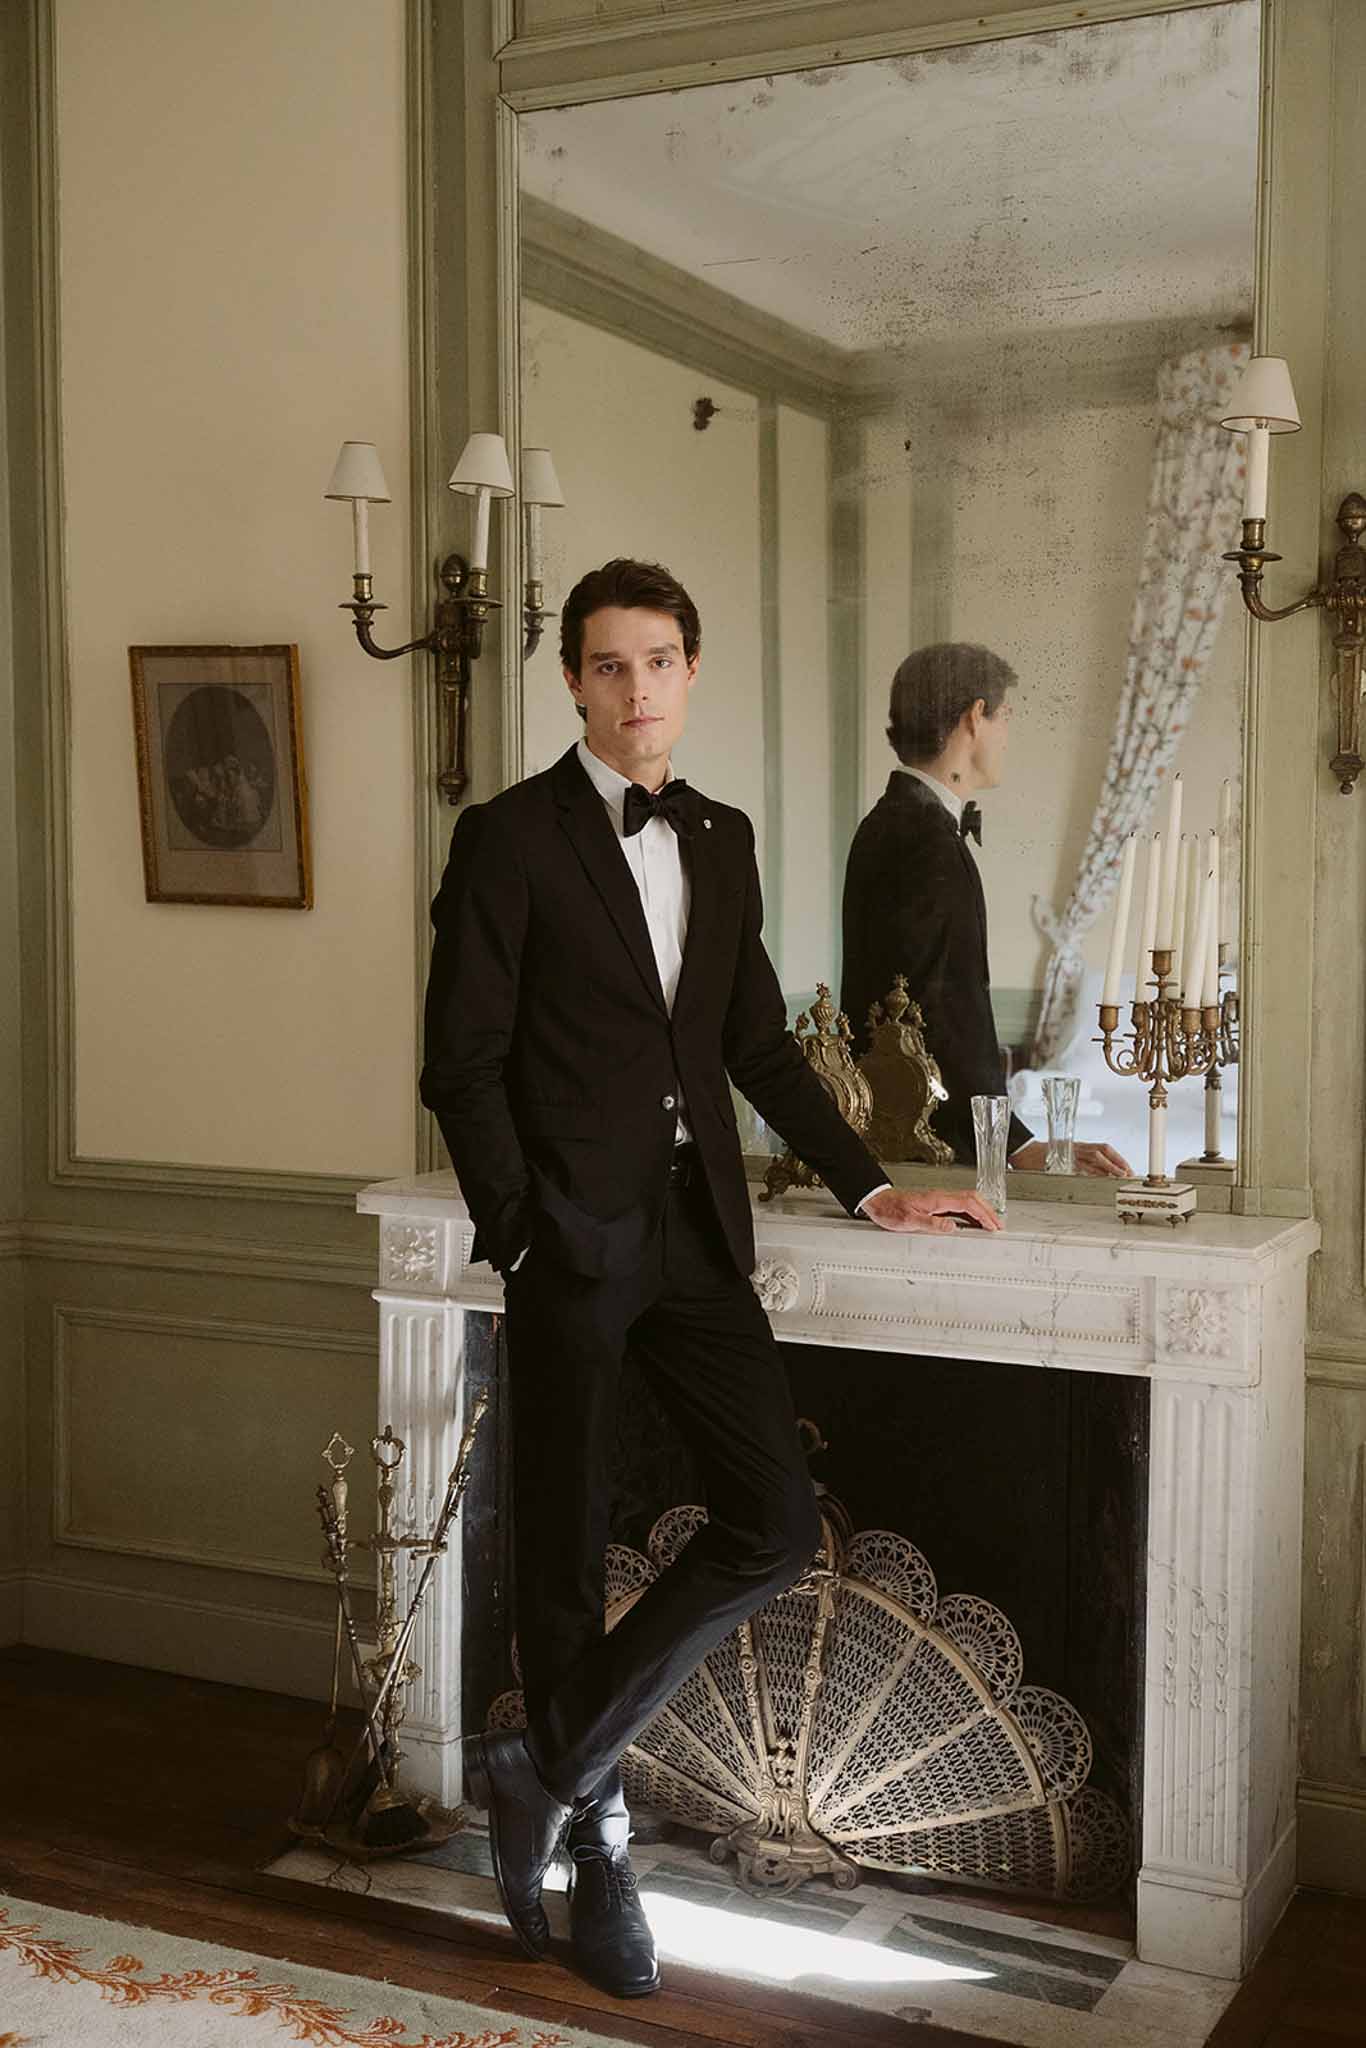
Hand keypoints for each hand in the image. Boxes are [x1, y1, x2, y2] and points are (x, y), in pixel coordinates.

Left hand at [860, 1187, 1002, 1233]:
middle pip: (972, 1199)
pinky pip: (958, 1206)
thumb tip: (952, 1227)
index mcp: (937, 1199)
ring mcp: (938, 1199)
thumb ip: (931, 1224)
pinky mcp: (934, 1203)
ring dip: (981, 1211)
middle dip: (988, 1211)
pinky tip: (971, 1222)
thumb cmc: (890, 1210)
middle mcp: (940, 1197)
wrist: (878, 1202)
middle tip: (997, 1225)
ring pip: (967, 1201)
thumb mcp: (909, 1221)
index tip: (992, 1225)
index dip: (983, 1214)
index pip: (968, 1204)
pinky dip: (970, 1213)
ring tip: (989, 1225)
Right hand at [1009, 1139, 1131, 1177]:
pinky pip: (1080, 1167)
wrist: (1024, 1152)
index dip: (1117, 1157)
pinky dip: (1092, 1173)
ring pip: (1094, 1158)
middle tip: (1129, 1174)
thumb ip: (1080, 1162)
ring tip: (1120, 1176)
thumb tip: (1098, 1173)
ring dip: (1109, 1167)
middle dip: (1118, 1162)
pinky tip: (1100, 1179)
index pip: (1103, 1148)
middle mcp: (1076, 1148)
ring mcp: (1069, 1154)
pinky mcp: (1062, 1162)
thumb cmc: (1043, 1156)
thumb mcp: (1065, 1155)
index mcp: (1078, 1146)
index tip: (1128, 1168)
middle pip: (1102, 1152)